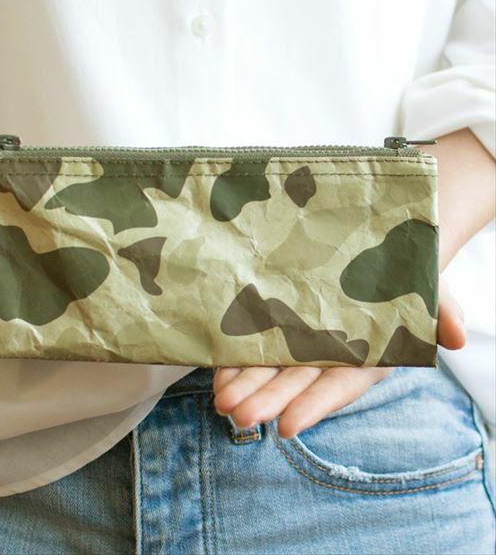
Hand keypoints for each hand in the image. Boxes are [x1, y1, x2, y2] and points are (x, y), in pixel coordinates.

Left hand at [213, 279, 464, 438]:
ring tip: (220, 401)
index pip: (339, 386)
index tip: (289, 425)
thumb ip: (442, 313)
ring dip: (245, 384)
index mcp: (367, 356)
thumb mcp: (431, 289)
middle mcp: (330, 354)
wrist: (377, 250)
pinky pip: (256, 344)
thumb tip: (459, 336)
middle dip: (268, 400)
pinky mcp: (281, 323)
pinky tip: (217, 372)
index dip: (316, 405)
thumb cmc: (406, 273)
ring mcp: (303, 340)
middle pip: (296, 382)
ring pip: (271, 368)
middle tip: (238, 417)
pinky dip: (237, 358)